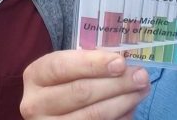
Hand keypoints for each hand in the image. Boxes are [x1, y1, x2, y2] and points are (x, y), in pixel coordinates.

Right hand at [20, 50, 149, 119]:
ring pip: (92, 116)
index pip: (63, 67)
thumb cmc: (66, 81)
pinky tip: (130, 108)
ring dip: (123, 102)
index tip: (120, 62)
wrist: (51, 111)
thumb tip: (124, 62)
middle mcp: (35, 104)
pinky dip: (119, 119)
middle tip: (141, 76)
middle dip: (116, 84)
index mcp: (36, 76)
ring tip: (141, 91)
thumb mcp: (69, 67)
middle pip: (81, 92)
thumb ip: (89, 61)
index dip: (93, 64)